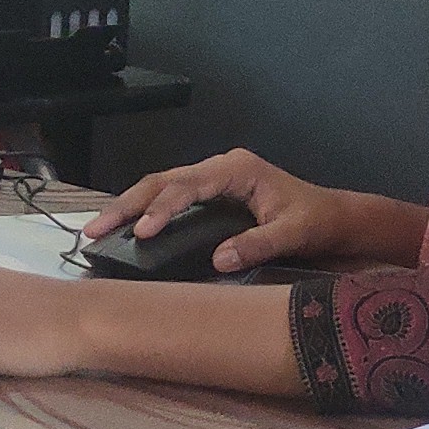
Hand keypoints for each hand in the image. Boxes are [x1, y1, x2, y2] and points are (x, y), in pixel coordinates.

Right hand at [84, 147, 411, 274]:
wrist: (335, 218)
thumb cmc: (317, 222)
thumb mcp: (293, 234)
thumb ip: (257, 244)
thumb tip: (218, 260)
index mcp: (237, 169)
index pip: (187, 186)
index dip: (161, 209)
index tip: (141, 233)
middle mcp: (221, 167)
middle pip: (163, 181)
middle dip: (127, 204)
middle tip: (93, 229)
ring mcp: (215, 178)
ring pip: (161, 186)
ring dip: (129, 207)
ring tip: (97, 229)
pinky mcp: (213, 192)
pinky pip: (172, 196)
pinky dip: (146, 210)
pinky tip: (126, 228)